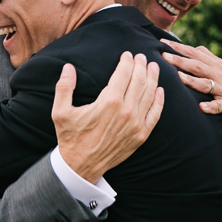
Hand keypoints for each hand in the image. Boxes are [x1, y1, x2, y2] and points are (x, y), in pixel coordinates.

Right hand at [52, 52, 163, 182]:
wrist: (81, 166)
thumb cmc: (71, 138)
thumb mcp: (60, 112)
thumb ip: (64, 87)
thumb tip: (68, 67)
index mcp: (109, 102)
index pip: (123, 74)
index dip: (127, 62)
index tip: (127, 54)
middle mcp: (126, 111)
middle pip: (139, 81)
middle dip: (141, 66)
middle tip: (141, 57)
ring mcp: (136, 124)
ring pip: (149, 95)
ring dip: (153, 79)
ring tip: (153, 67)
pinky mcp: (141, 136)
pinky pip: (155, 114)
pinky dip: (159, 101)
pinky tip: (160, 91)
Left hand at [161, 39, 221, 127]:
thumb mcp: (220, 67)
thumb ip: (205, 58)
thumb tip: (188, 47)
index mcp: (215, 64)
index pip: (194, 53)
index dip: (179, 47)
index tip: (162, 42)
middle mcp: (219, 74)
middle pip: (197, 66)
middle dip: (180, 60)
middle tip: (163, 56)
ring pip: (206, 84)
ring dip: (192, 80)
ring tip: (178, 77)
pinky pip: (220, 105)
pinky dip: (211, 106)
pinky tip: (202, 107)